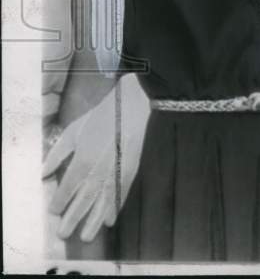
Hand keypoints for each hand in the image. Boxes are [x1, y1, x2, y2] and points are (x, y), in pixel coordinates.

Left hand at [42, 74, 149, 241]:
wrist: (133, 105)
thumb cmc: (102, 116)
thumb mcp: (74, 130)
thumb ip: (57, 153)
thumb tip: (44, 173)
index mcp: (83, 159)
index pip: (67, 188)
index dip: (59, 202)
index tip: (54, 210)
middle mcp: (99, 170)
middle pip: (84, 201)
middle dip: (73, 219)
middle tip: (65, 233)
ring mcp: (117, 171)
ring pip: (103, 202)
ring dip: (94, 221)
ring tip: (87, 236)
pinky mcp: (131, 169)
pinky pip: (121, 194)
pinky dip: (115, 208)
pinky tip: (110, 220)